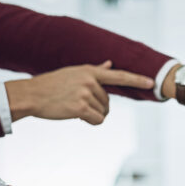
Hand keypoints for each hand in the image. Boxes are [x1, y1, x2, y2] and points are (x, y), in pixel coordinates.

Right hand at [5, 61, 153, 124]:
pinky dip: (91, 121)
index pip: (119, 76)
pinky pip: (98, 120)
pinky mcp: (80, 107)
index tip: (151, 82)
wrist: (32, 95)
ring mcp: (85, 93)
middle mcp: (90, 80)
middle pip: (108, 101)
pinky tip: (76, 115)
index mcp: (90, 71)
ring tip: (73, 107)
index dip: (137, 80)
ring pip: (103, 112)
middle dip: (98, 106)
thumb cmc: (52, 85)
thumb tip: (110, 64)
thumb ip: (95, 70)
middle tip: (78, 103)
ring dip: (92, 114)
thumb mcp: (74, 72)